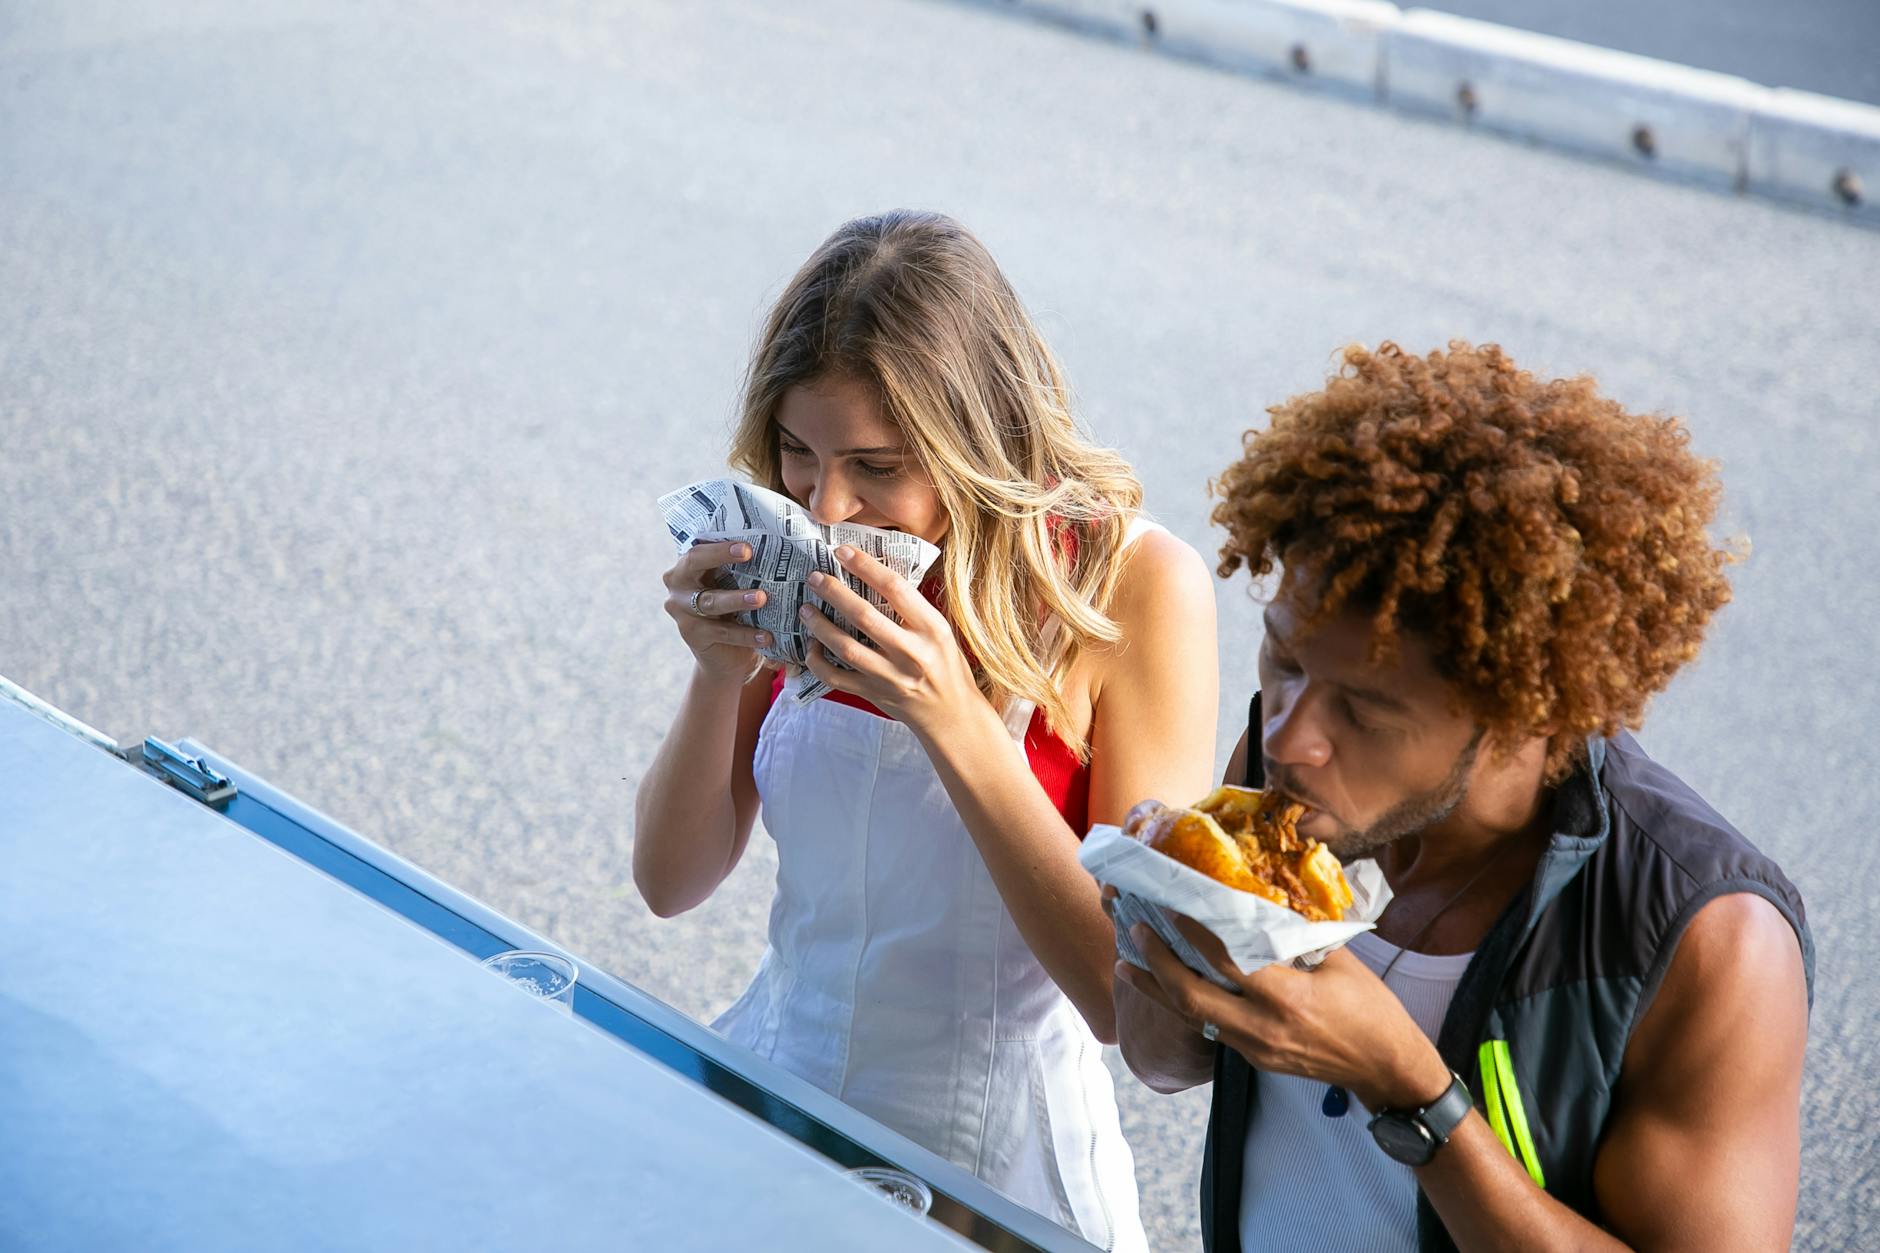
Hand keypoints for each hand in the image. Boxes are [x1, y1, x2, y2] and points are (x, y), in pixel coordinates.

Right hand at [661, 540, 773, 684]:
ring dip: (737, 599)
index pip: (698, 549)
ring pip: (710, 601)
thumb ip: (740, 568)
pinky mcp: (692, 635)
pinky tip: (766, 635)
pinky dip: (746, 634)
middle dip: (720, 556)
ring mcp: (681, 611)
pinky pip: (722, 632)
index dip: (720, 546)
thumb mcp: (733, 586)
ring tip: (762, 598)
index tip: (746, 546)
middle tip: (749, 555)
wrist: (726, 654)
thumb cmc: (733, 609)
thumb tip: (772, 547)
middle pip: (694, 565)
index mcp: (687, 566)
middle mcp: (678, 585)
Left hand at [797, 545, 983, 736]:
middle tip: (814, 577)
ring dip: (820, 625)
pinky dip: (818, 661)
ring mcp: (891, 677)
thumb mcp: (941, 632)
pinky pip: (836, 678)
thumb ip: (913, 609)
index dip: (865, 566)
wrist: (951, 715)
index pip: (895, 588)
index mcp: (932, 629)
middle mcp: (912, 652)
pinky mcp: (874, 695)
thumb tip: (874, 574)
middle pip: (864, 615)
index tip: (843, 551)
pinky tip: (811, 646)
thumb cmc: (947, 666)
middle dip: (834, 592)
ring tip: (806, 609)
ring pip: (846, 647)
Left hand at [1116, 916, 1451, 1113]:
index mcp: (1288, 999)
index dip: (1194, 934)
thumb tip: (1267, 898)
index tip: (1169, 906)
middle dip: (1157, 962)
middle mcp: (1264, 1028)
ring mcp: (1255, 1048)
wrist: (1385, 1069)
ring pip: (1192, 1018)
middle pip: (1192, 997)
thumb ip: (1301, 935)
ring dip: (1157, 988)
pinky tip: (1165, 986)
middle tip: (1135, 928)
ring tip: (1127, 962)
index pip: (1227, 962)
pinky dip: (1183, 1005)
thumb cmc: (1371, 1010)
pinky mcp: (1253, 1058)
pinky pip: (1209, 1028)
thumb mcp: (1341, 962)